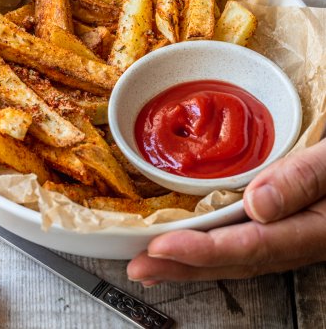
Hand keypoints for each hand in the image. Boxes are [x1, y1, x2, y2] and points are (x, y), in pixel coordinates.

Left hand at [127, 138, 325, 284]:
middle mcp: (299, 241)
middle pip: (234, 261)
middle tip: (139, 267)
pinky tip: (187, 248)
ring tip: (151, 265)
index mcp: (313, 229)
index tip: (161, 247)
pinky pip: (243, 244)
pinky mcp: (284, 227)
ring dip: (190, 263)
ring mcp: (291, 237)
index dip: (202, 250)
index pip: (249, 246)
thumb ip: (303, 180)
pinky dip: (210, 249)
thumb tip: (258, 204)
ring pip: (235, 258)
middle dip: (183, 267)